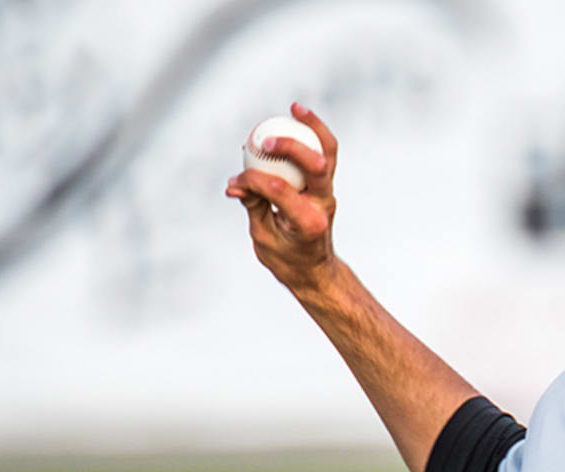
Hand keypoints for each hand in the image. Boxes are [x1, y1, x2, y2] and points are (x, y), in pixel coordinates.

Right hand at [226, 102, 338, 290]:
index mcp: (307, 222)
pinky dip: (314, 134)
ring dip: (313, 128)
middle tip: (265, 140)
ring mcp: (327, 193)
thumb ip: (253, 206)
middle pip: (316, 166)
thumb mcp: (264, 237)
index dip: (253, 181)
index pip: (279, 190)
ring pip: (328, 153)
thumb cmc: (287, 258)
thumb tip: (235, 184)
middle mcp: (323, 204)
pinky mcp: (325, 185)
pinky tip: (299, 114)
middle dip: (290, 148)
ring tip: (295, 108)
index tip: (235, 183)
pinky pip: (324, 154)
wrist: (315, 270)